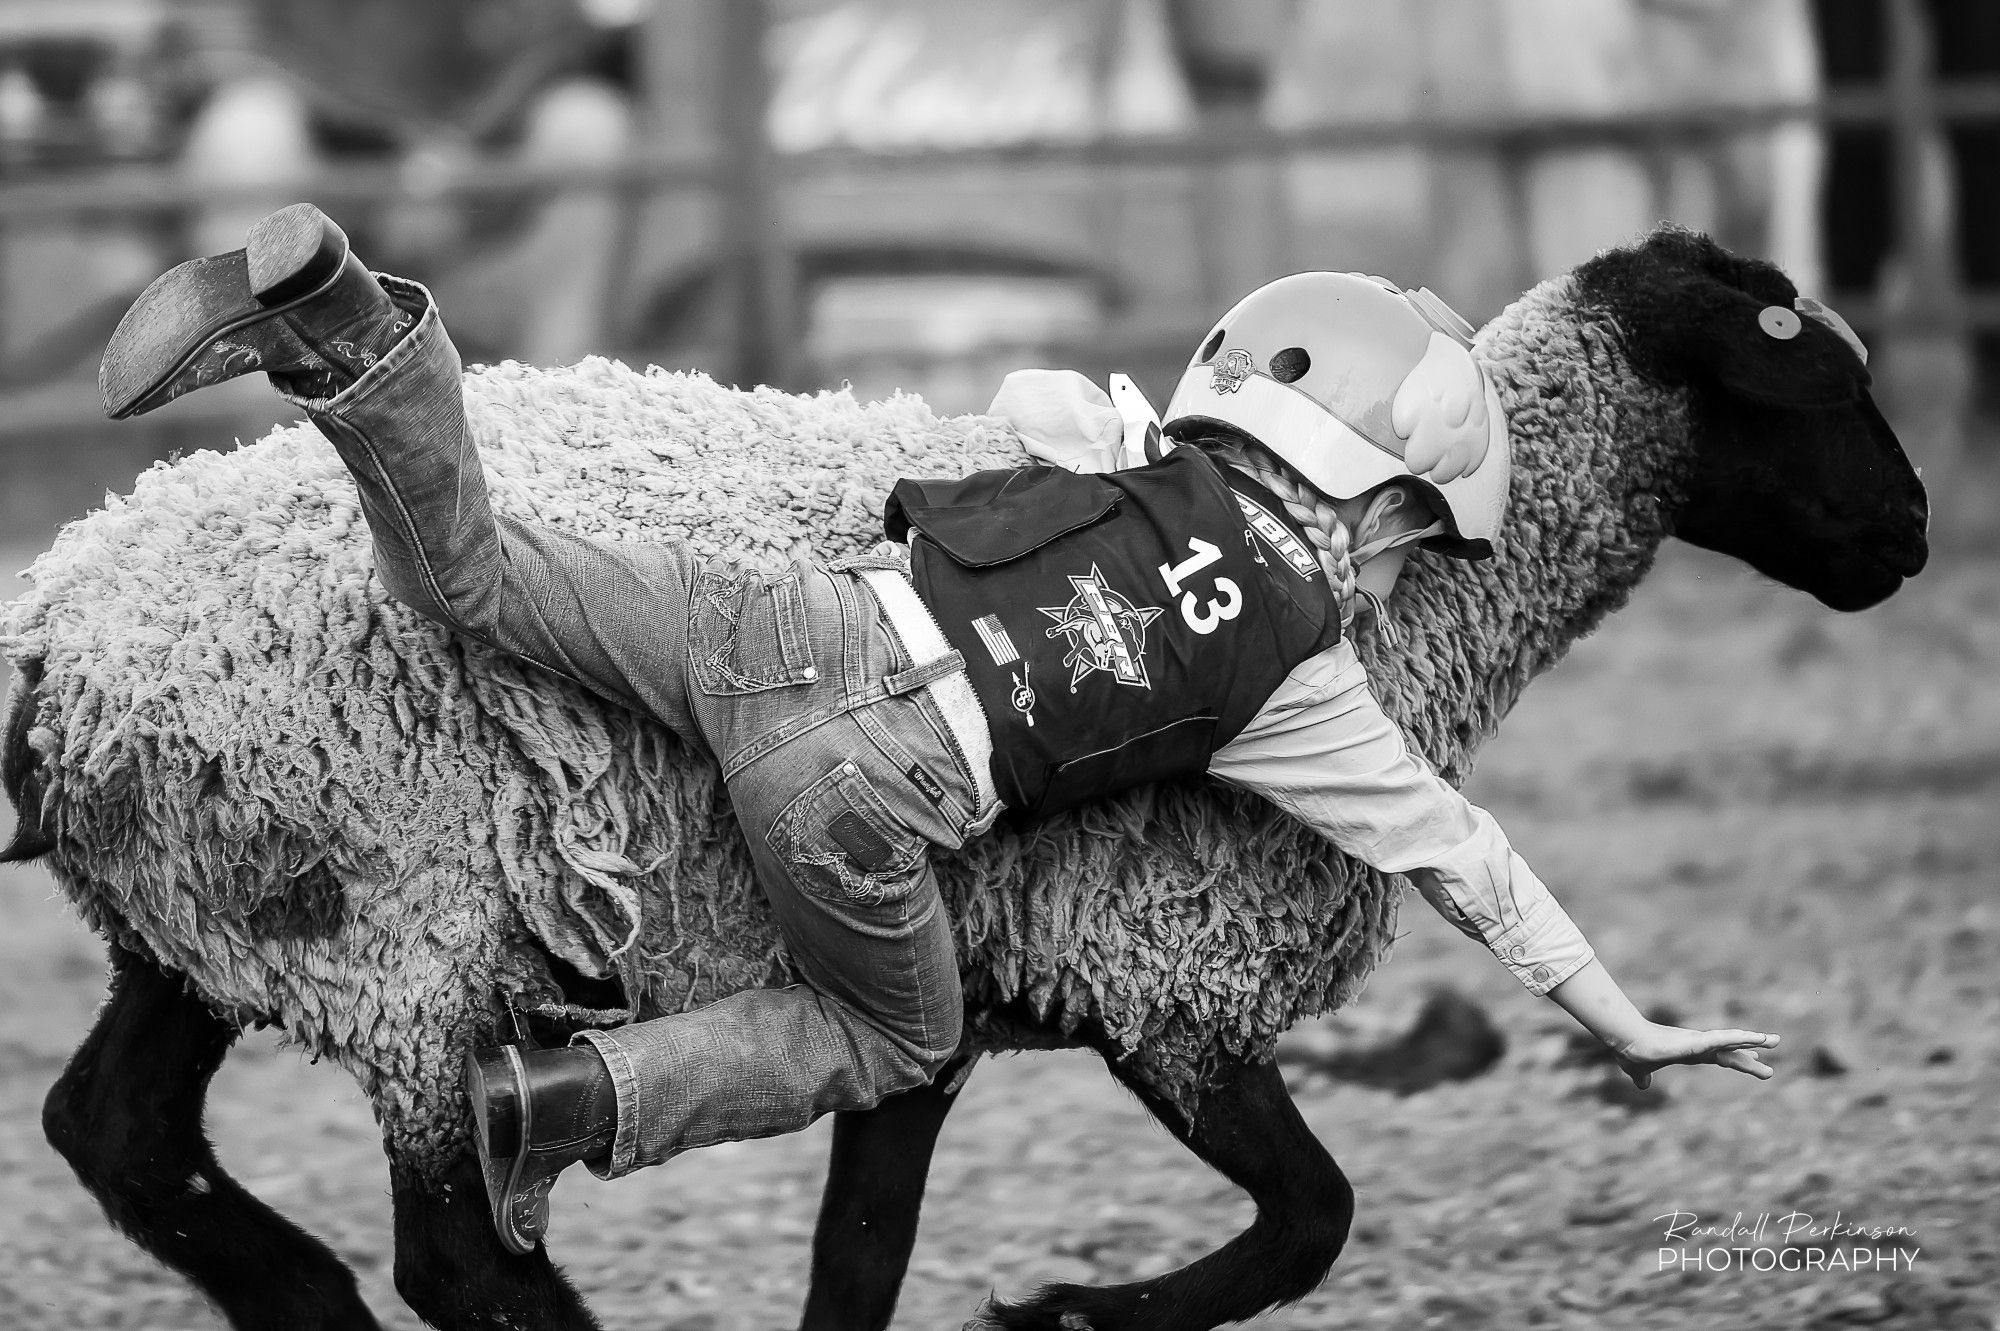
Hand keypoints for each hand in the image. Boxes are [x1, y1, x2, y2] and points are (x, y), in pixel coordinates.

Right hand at [1611, 1022, 1778, 1089]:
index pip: (1720, 1056)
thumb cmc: (1632, 1052)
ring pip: (1731, 1041)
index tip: (1756, 1060)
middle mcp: (1698, 1045)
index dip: (1739, 1058)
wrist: (1625, 1042)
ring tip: (1773, 1040)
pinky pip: (1722, 1040)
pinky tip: (1755, 1038)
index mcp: (1690, 1052)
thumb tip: (1642, 1086)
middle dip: (1753, 1051)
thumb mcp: (1639, 1070)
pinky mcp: (1695, 1042)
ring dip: (1753, 1040)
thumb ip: (1643, 1077)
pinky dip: (1740, 1039)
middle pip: (1732, 1049)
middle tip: (1776, 1043)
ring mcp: (1698, 1042)